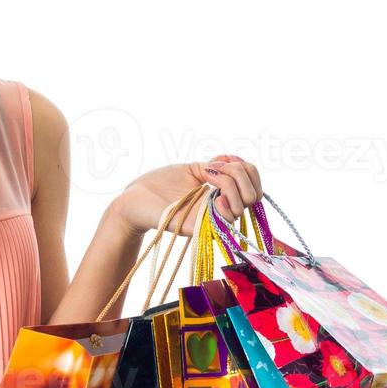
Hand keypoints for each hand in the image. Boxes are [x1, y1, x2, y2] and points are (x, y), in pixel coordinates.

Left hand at [112, 154, 263, 236]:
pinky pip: (227, 219)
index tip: (226, 160)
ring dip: (231, 185)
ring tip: (210, 180)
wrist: (133, 200)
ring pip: (242, 204)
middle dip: (241, 175)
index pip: (252, 181)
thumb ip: (215, 166)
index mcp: (219, 192)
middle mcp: (219, 207)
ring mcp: (211, 218)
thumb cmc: (158, 185)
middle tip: (216, 170)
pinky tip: (214, 196)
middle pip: (253, 191)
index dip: (248, 169)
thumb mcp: (191, 169)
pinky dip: (226, 204)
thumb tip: (234, 160)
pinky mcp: (199, 227)